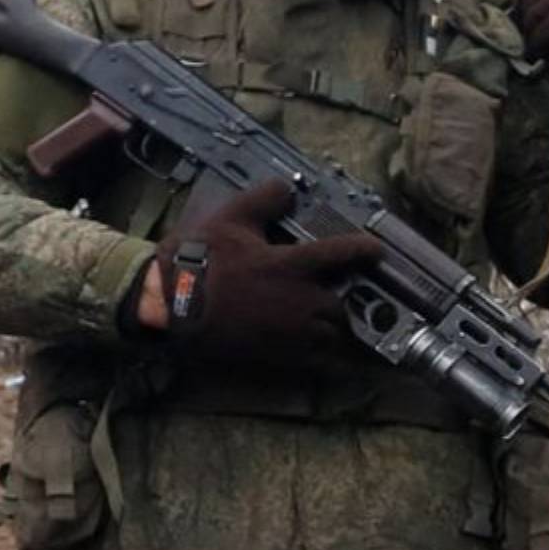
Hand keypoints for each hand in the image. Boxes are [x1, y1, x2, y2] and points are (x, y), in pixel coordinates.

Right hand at [142, 175, 379, 379]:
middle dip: (341, 299)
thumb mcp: (231, 219)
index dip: (364, 250)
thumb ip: (264, 200)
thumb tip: (287, 187)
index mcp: (293, 265)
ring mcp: (292, 333)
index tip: (376, 250)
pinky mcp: (280, 356)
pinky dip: (325, 357)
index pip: (343, 253)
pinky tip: (321, 351)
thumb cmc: (200, 259)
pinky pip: (317, 362)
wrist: (172, 304)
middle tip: (335, 293)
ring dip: (333, 328)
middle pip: (341, 304)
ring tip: (326, 321)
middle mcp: (301, 301)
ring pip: (332, 335)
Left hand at [511, 0, 548, 92]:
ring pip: (531, 20)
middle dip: (529, 25)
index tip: (522, 19)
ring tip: (547, 52)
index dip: (521, 0)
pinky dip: (539, 50)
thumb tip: (521, 8)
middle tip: (537, 43)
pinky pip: (538, 36)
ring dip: (535, 40)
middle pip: (529, 1)